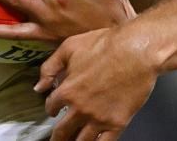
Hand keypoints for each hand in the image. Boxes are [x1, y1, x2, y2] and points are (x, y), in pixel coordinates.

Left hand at [36, 26, 158, 140]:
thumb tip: (39, 86)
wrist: (136, 50)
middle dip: (58, 137)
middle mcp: (81, 109)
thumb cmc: (106, 45)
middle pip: (62, 132)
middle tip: (57, 139)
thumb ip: (50, 67)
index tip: (54, 110)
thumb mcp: (70, 47)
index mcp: (67, 91)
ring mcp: (99, 118)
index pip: (51, 107)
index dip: (51, 108)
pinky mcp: (118, 123)